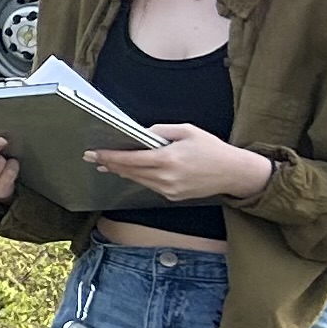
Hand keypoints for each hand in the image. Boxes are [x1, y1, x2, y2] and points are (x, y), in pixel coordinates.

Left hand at [82, 123, 273, 203]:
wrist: (234, 173)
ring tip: (107, 164)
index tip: (95, 153)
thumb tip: (140, 134)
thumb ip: (160, 131)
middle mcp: (166, 177)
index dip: (110, 156)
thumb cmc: (212, 149)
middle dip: (110, 164)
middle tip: (92, 158)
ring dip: (122, 172)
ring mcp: (169, 189)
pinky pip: (150, 185)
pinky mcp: (173, 196)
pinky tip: (131, 171)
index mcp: (168, 159)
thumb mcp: (187, 131)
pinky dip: (139, 177)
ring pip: (138, 180)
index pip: (130, 159)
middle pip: (129, 171)